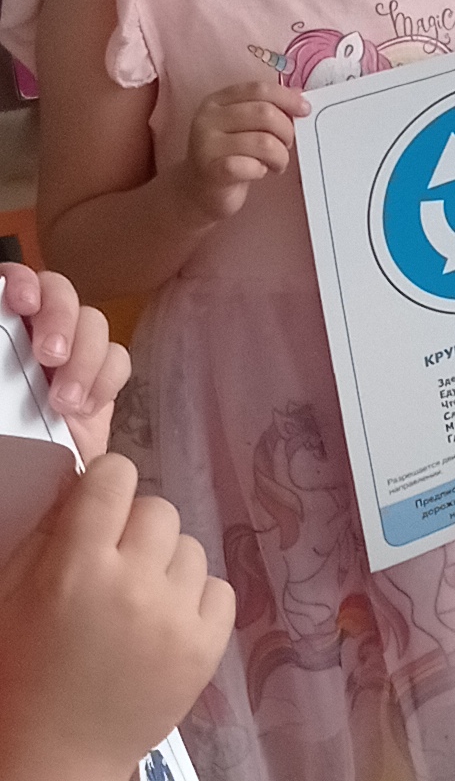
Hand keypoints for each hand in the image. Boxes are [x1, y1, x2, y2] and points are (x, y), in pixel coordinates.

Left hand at [0, 262, 127, 461]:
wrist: (27, 499)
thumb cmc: (3, 446)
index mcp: (0, 331)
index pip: (14, 281)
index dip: (23, 280)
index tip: (20, 304)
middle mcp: (34, 334)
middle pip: (59, 292)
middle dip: (60, 317)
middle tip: (49, 357)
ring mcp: (70, 357)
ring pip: (93, 323)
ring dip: (84, 357)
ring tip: (66, 402)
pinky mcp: (97, 384)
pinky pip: (117, 361)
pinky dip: (105, 381)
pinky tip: (86, 409)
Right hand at [17, 455, 234, 776]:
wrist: (57, 755)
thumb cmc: (21, 673)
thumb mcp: (12, 594)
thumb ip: (50, 536)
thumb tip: (86, 486)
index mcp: (75, 568)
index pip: (115, 478)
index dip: (106, 485)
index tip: (98, 507)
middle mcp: (133, 586)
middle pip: (158, 509)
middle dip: (134, 528)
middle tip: (113, 563)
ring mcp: (176, 619)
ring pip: (191, 548)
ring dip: (165, 564)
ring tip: (137, 601)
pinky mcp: (208, 649)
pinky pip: (220, 589)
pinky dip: (196, 599)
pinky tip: (165, 622)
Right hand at [180, 75, 305, 222]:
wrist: (197, 191)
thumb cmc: (229, 156)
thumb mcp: (245, 127)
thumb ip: (268, 108)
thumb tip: (299, 94)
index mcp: (218, 101)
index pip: (259, 90)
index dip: (287, 98)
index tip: (305, 110)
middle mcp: (208, 118)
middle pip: (265, 113)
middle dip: (286, 131)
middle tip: (286, 145)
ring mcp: (206, 144)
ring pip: (264, 142)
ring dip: (280, 156)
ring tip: (276, 164)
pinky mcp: (211, 170)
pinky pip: (250, 166)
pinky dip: (262, 170)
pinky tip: (259, 172)